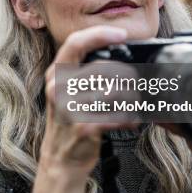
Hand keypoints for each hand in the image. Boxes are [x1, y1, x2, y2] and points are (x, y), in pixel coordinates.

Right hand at [40, 25, 137, 177]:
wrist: (61, 158)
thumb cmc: (70, 121)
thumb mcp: (67, 91)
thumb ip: (83, 71)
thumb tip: (117, 54)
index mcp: (55, 74)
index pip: (75, 43)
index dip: (99, 34)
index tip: (122, 35)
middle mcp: (58, 88)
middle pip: (103, 68)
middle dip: (126, 76)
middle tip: (135, 85)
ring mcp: (68, 108)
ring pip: (114, 91)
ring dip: (132, 98)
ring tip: (134, 104)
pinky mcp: (82, 127)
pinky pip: (116, 115)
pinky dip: (129, 118)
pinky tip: (130, 121)